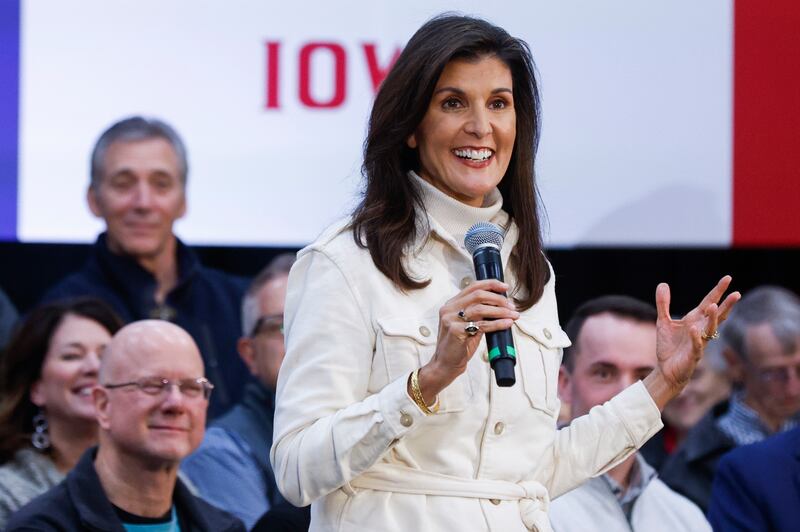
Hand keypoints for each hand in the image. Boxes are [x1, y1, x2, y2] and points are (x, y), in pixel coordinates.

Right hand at [414, 279, 518, 402]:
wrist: (445, 364)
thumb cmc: (458, 346)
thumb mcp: (467, 325)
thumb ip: (479, 314)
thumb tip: (501, 306)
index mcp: (452, 304)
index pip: (473, 286)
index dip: (491, 284)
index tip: (505, 287)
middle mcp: (449, 309)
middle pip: (478, 295)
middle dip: (499, 299)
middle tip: (511, 306)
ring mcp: (451, 319)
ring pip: (481, 308)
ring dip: (501, 311)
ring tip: (513, 315)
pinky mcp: (456, 331)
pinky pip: (482, 325)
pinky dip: (498, 323)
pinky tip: (507, 323)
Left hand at [644, 275, 740, 408]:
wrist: (666, 370)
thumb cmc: (669, 346)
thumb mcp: (663, 321)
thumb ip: (663, 303)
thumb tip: (663, 283)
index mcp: (695, 320)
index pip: (709, 302)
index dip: (718, 291)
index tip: (728, 278)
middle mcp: (700, 329)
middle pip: (716, 315)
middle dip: (726, 305)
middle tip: (736, 293)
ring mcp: (699, 342)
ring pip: (710, 329)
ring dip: (713, 319)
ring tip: (714, 307)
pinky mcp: (693, 355)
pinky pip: (696, 345)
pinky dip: (696, 338)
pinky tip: (694, 329)